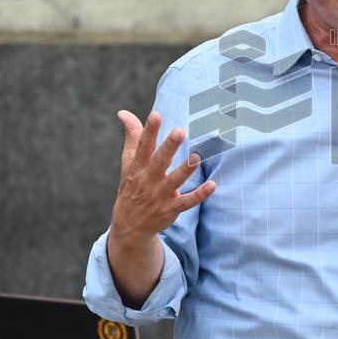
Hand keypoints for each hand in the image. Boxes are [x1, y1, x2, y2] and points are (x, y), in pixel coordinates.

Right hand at [110, 110, 216, 245]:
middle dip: (169, 147)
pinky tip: (213, 185)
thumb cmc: (132, 186)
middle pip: (159, 162)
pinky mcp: (171, 209)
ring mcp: (160, 195)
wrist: (129, 225)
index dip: (149, 131)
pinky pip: (187, 201)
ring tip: (197, 157)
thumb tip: (124, 112)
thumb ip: (132, 137)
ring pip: (174, 181)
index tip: (156, 115)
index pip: (143, 146)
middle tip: (180, 131)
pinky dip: (199, 195)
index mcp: (138, 167)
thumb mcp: (128, 162)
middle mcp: (148, 180)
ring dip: (186, 170)